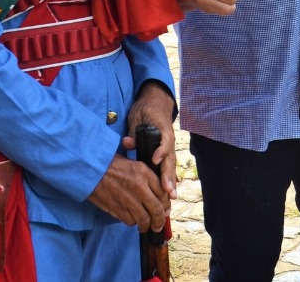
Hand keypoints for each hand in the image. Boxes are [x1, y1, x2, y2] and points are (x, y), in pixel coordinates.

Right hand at [87, 154, 168, 231]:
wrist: (91, 169)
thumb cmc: (112, 164)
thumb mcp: (134, 164)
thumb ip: (148, 177)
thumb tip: (160, 194)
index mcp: (144, 173)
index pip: (163, 193)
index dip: (167, 205)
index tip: (166, 211)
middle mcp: (139, 187)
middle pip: (157, 209)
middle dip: (160, 221)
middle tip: (159, 225)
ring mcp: (128, 199)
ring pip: (144, 219)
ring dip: (147, 226)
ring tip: (146, 227)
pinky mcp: (117, 208)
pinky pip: (130, 221)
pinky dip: (133, 223)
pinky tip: (133, 221)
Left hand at [125, 82, 176, 200]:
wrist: (155, 104)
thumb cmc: (146, 110)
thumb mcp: (137, 116)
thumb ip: (133, 131)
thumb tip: (127, 142)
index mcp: (163, 130)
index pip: (164, 142)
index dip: (160, 151)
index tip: (155, 160)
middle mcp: (168, 140)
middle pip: (170, 159)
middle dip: (168, 176)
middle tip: (168, 191)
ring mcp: (168, 147)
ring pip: (170, 165)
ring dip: (171, 181)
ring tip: (171, 196)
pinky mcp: (165, 152)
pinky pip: (167, 166)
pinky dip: (168, 178)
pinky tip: (168, 191)